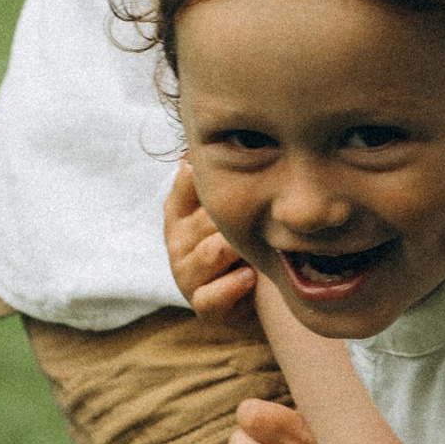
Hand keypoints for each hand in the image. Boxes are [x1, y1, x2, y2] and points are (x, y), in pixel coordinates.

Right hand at [163, 160, 257, 316]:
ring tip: (258, 246)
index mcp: (178, 212)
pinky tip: (249, 276)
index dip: (208, 178)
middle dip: (236, 218)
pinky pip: (211, 295)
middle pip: (206, 219)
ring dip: (237, 249)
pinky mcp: (202, 305)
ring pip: (210, 253)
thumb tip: (233, 138)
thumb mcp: (229, 207)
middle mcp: (177, 242)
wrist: (251, 296)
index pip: (185, 185)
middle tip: (267, 214)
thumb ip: (224, 178)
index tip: (235, 168)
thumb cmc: (238, 243)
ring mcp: (186, 275)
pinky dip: (231, 285)